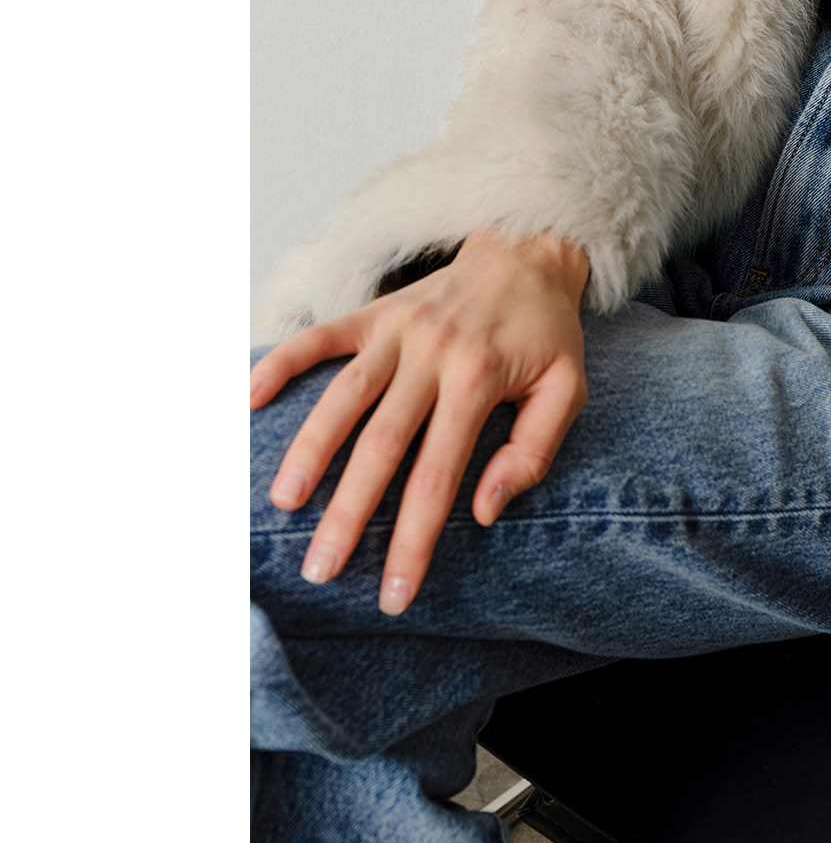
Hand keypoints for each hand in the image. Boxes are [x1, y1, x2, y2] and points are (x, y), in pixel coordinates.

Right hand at [249, 230, 590, 613]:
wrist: (531, 249)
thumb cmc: (547, 333)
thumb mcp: (569, 389)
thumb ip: (534, 450)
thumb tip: (484, 509)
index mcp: (481, 378)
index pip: (439, 473)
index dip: (414, 538)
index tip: (394, 594)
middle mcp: (433, 353)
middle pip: (381, 444)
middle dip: (348, 513)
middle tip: (319, 570)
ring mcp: (398, 329)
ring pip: (343, 396)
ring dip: (309, 450)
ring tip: (283, 505)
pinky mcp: (374, 312)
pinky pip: (320, 337)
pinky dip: (282, 363)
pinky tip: (249, 399)